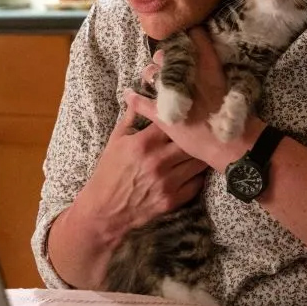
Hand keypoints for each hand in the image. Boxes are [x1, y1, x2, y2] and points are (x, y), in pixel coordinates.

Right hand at [71, 95, 208, 243]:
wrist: (104, 212)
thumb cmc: (109, 173)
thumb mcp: (116, 141)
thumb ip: (132, 117)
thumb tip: (137, 93)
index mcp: (143, 144)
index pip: (174, 122)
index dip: (183, 118)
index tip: (189, 114)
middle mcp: (158, 162)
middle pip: (191, 142)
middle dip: (196, 137)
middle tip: (202, 133)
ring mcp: (167, 182)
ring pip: (198, 162)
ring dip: (200, 156)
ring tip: (201, 151)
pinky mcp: (173, 200)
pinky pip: (197, 183)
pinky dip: (197, 176)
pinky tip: (193, 171)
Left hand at [127, 26, 253, 172]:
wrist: (232, 143)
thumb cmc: (237, 115)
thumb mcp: (233, 84)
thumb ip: (219, 70)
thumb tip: (211, 61)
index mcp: (208, 65)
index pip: (196, 37)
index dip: (188, 35)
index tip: (186, 37)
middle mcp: (187, 74)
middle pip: (166, 54)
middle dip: (164, 58)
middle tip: (167, 64)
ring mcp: (172, 93)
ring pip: (151, 73)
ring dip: (151, 74)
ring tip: (151, 77)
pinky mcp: (161, 113)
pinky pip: (139, 102)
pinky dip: (132, 98)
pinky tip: (128, 94)